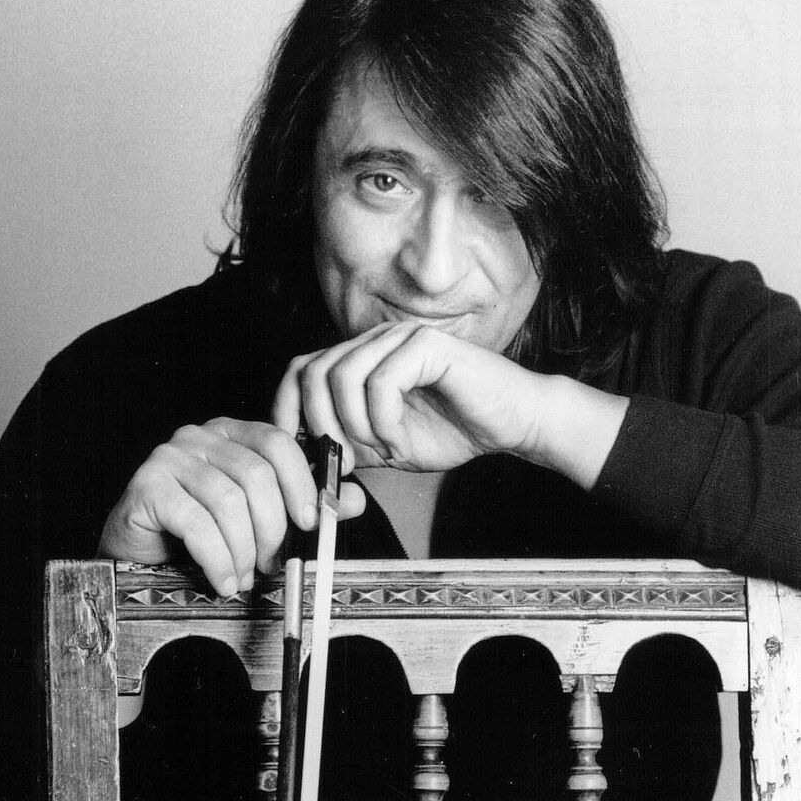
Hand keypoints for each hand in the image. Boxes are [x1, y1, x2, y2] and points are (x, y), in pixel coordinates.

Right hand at [99, 418, 366, 594]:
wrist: (140, 558)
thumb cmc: (202, 536)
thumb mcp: (260, 520)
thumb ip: (304, 506)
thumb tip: (353, 499)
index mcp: (232, 434)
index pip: (278, 442)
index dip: (301, 482)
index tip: (311, 523)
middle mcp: (199, 436)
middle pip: (256, 474)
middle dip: (273, 529)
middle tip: (274, 565)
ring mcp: (169, 457)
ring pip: (228, 501)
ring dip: (244, 550)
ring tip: (244, 578)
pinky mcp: (147, 486)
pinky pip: (196, 523)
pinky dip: (218, 560)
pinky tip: (223, 582)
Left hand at [273, 322, 622, 483]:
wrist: (513, 423)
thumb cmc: (457, 430)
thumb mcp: (387, 447)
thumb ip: (349, 445)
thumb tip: (306, 463)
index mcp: (361, 359)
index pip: (300, 370)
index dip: (287, 409)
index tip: (298, 452)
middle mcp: (375, 340)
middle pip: (313, 372)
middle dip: (320, 426)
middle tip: (345, 461)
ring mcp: (399, 337)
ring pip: (342, 376)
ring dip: (354, 426)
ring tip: (383, 450)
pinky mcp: (426, 345)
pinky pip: (381, 382)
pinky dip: (383, 422)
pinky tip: (401, 442)